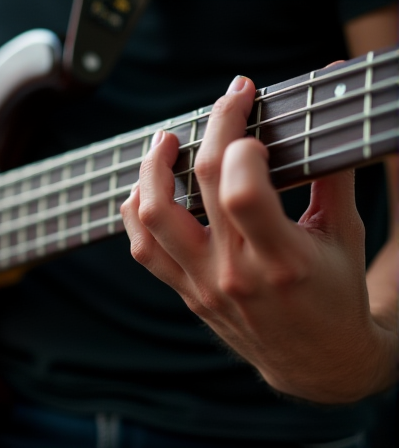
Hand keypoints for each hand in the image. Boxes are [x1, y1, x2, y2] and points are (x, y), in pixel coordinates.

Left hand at [121, 76, 391, 402]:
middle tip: (229, 101)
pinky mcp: (186, 291)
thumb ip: (333, 176)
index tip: (252, 113)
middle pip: (203, 184)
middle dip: (216, 127)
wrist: (316, 363)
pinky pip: (144, 249)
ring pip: (154, 217)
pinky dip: (135, 212)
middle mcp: (234, 273)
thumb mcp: (344, 236)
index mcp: (282, 260)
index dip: (238, 142)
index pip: (241, 192)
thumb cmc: (335, 296)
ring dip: (152, 169)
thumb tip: (331, 113)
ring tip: (166, 140)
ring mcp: (203, 284)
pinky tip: (145, 187)